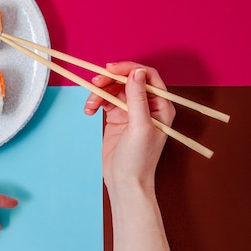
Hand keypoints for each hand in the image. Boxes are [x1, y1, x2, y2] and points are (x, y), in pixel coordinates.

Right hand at [83, 62, 174, 190]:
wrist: (125, 182)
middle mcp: (147, 106)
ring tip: (90, 104)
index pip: (147, 76)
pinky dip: (95, 102)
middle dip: (110, 80)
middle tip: (94, 83)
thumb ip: (138, 98)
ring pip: (113, 89)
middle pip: (127, 80)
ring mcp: (131, 111)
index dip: (129, 69)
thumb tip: (137, 72)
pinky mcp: (116, 118)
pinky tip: (89, 111)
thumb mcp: (139, 127)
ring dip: (99, 92)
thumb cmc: (138, 160)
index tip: (110, 69)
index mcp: (161, 106)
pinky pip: (104, 101)